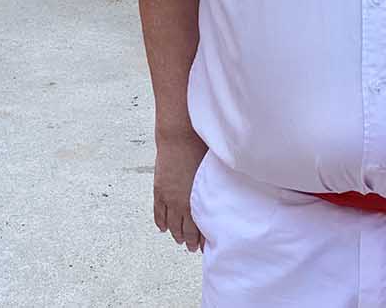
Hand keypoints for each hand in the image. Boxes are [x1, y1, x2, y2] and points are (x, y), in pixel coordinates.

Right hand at [153, 129, 208, 251]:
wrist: (179, 137)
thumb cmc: (200, 149)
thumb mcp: (214, 171)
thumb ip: (217, 186)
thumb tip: (227, 192)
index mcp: (198, 199)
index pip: (201, 226)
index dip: (203, 238)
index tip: (206, 245)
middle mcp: (182, 202)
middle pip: (185, 229)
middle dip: (190, 240)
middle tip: (193, 248)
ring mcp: (169, 197)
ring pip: (171, 223)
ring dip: (175, 234)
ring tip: (179, 240)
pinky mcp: (159, 189)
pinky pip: (158, 211)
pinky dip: (160, 221)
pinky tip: (163, 228)